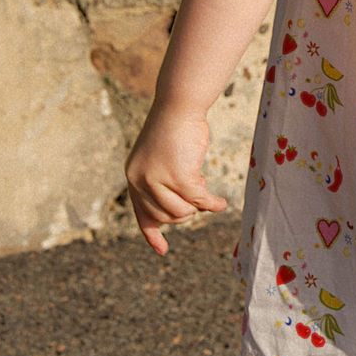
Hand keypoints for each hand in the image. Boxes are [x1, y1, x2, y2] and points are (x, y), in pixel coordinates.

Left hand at [125, 104, 227, 254]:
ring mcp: (158, 180)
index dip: (153, 234)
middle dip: (185, 212)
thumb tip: (186, 210)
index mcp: (134, 176)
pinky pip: (198, 200)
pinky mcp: (179, 177)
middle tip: (198, 195)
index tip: (162, 251)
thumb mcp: (162, 156)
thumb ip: (165, 181)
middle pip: (166, 216)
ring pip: (182, 212)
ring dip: (196, 207)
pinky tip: (221, 203)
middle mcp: (140, 180)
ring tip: (206, 195)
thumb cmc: (175, 127)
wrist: (179, 104)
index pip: (141, 214)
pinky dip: (211, 204)